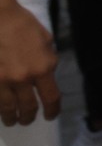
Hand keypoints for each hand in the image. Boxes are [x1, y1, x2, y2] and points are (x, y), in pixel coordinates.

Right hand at [0, 0, 58, 125]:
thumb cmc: (23, 25)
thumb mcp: (46, 42)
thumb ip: (48, 61)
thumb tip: (47, 74)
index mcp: (43, 68)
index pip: (51, 98)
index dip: (52, 111)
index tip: (50, 116)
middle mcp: (23, 78)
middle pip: (28, 107)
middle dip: (28, 117)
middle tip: (27, 120)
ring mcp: (2, 80)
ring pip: (7, 108)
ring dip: (10, 117)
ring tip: (11, 120)